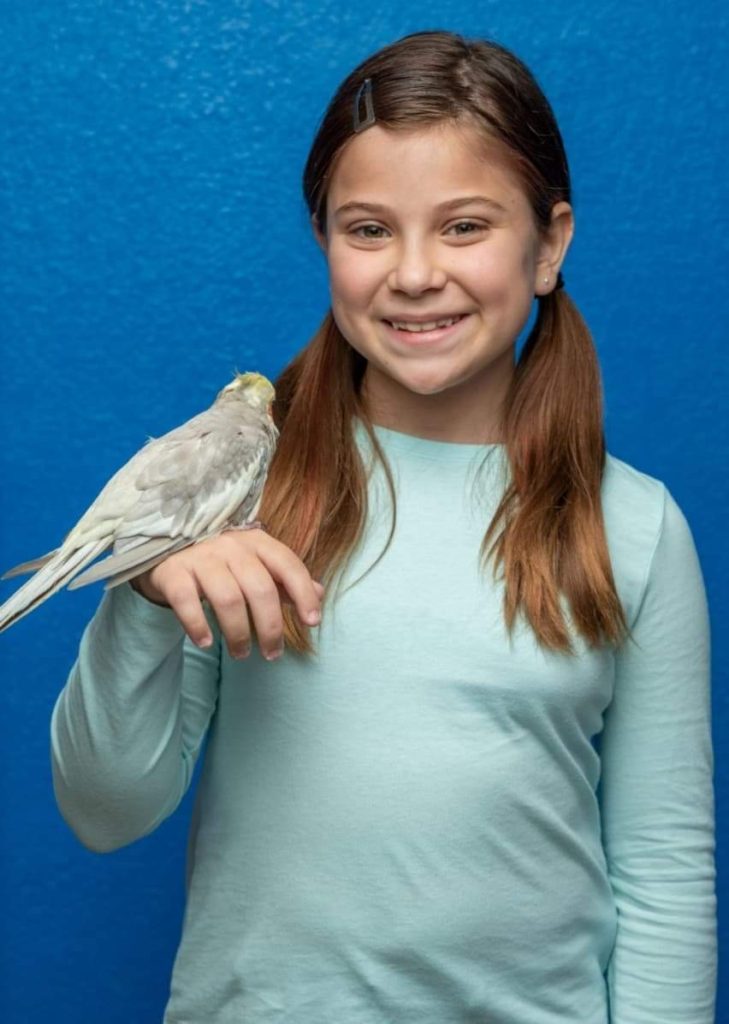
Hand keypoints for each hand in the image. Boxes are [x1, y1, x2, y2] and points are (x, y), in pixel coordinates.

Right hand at [131, 529, 323, 660]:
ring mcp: (200, 556)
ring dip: (238, 633)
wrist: (166, 546)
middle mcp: (230, 545)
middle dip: (270, 627)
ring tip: (241, 654)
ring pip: (227, 598)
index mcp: (256, 541)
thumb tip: (319, 593)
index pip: (288, 565)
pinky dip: (197, 625)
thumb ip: (285, 579)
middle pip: (260, 588)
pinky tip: (205, 642)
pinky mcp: (172, 571)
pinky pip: (187, 601)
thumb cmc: (221, 561)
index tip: (313, 622)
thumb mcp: (255, 564)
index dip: (304, 593)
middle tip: (272, 654)